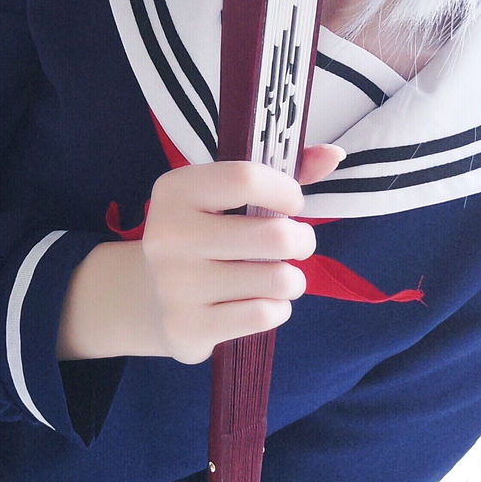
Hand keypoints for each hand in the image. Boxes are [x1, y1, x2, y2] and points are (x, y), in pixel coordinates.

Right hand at [135, 144, 342, 363]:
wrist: (146, 297)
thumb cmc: (202, 236)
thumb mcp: (225, 197)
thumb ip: (281, 172)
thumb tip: (334, 154)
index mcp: (175, 192)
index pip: (246, 179)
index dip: (286, 190)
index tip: (292, 201)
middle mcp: (168, 236)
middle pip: (274, 236)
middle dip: (303, 240)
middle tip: (297, 243)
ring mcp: (175, 285)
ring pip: (277, 280)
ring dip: (292, 279)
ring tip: (279, 276)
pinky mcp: (187, 327)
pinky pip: (264, 315)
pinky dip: (276, 308)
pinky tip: (261, 301)